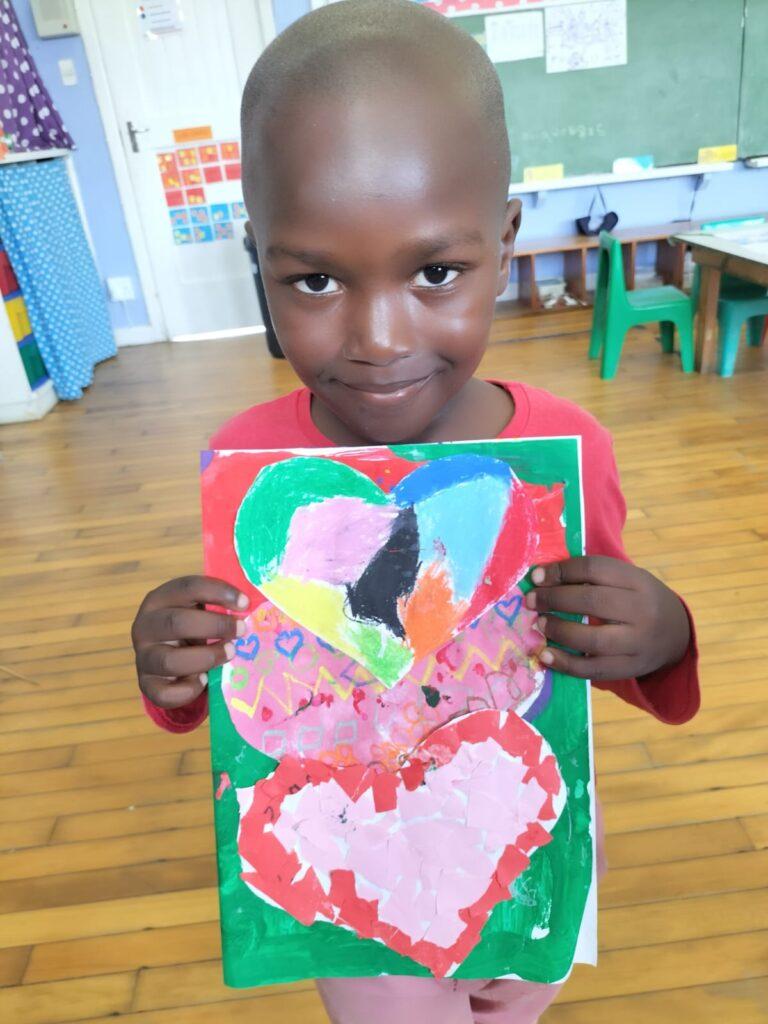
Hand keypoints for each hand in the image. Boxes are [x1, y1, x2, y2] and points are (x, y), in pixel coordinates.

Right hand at [132, 575, 248, 709]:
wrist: (166, 661)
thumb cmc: (190, 629)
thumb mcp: (199, 611)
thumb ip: (217, 607)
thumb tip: (250, 609)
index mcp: (159, 599)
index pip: (187, 587)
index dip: (218, 592)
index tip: (245, 603)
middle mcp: (145, 626)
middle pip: (176, 623)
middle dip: (215, 626)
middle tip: (241, 631)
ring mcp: (143, 657)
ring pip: (170, 661)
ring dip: (206, 658)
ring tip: (229, 654)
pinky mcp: (146, 684)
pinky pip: (164, 693)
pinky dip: (188, 690)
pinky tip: (205, 681)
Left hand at [525, 556, 689, 680]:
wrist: (677, 635)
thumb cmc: (639, 601)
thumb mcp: (627, 580)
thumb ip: (593, 577)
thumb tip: (542, 577)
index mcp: (638, 581)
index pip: (594, 569)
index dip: (561, 571)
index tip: (537, 576)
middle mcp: (642, 610)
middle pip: (590, 601)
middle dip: (554, 599)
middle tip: (531, 600)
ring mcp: (638, 642)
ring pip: (592, 638)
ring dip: (558, 630)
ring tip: (539, 623)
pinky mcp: (631, 668)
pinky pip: (593, 669)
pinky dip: (565, 664)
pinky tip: (545, 655)